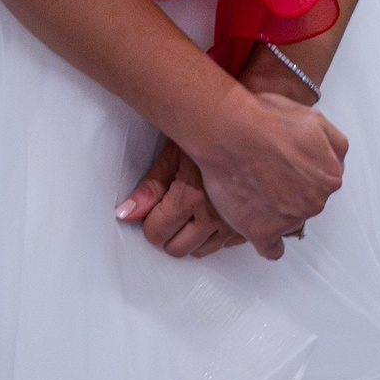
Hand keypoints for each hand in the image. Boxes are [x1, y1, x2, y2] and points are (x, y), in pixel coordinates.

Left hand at [118, 141, 249, 255]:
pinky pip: (226, 245)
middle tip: (171, 208)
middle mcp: (216, 216)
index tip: (155, 207)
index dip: (151, 220)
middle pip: (177, 248)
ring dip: (192, 236)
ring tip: (193, 209)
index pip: (156, 233)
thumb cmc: (210, 133)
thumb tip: (127, 213)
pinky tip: (215, 212)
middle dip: (169, 231)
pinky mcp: (252, 225)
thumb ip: (151, 187)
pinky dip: (217, 233)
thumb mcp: (174, 153)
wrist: (247, 128)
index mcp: (192, 197)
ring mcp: (237, 224)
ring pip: (202, 251)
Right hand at [178, 78, 348, 258]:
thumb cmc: (265, 119)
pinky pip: (272, 249)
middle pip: (308, 202)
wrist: (229, 129)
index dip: (304, 171)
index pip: (324, 182)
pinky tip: (262, 229)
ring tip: (255, 187)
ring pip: (290, 221)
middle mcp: (315, 201)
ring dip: (278, 211)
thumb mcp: (315, 118)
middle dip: (292, 190)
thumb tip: (334, 160)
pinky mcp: (262, 230)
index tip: (288, 165)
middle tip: (268, 171)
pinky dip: (268, 241)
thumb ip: (334, 144)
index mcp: (330, 175)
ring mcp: (289, 219)